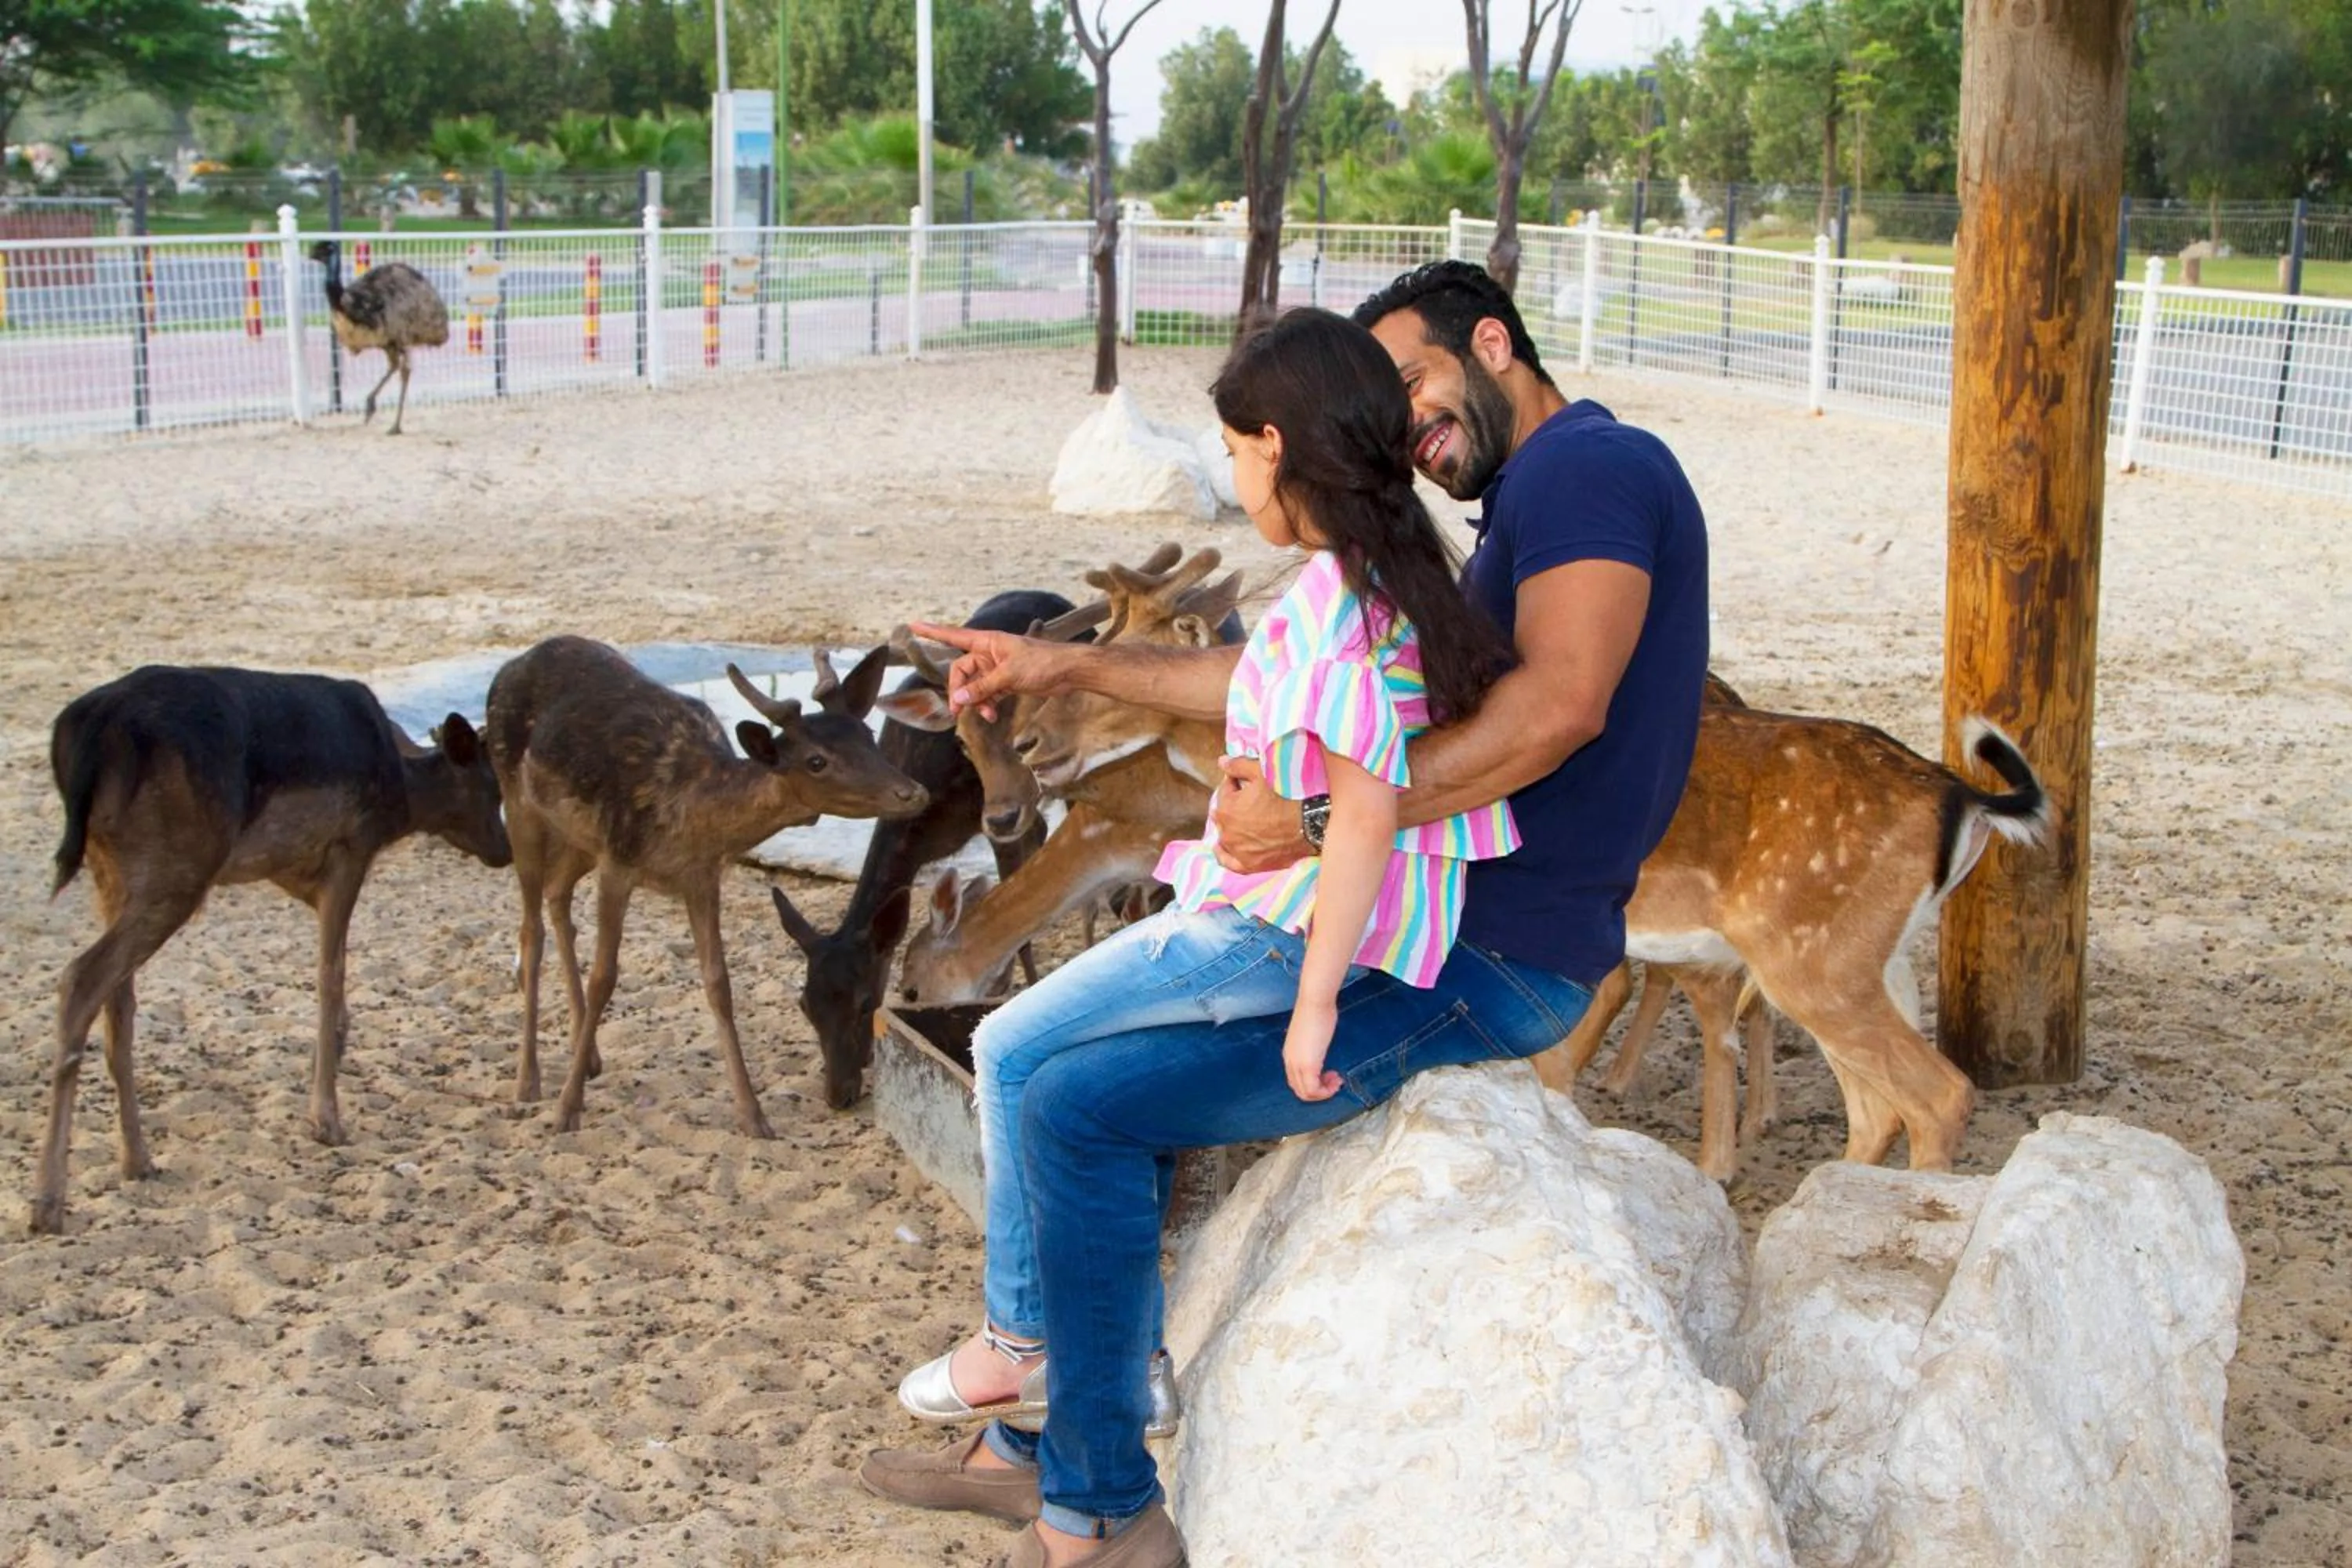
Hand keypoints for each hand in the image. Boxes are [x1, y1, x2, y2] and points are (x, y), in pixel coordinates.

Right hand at [907, 621, 1075, 721]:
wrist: (1067, 672)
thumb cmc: (1042, 663)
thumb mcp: (1009, 675)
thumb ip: (982, 687)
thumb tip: (958, 698)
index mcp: (988, 642)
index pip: (954, 635)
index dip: (932, 632)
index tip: (913, 625)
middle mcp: (989, 653)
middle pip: (962, 670)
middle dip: (960, 690)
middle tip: (958, 710)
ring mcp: (996, 668)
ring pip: (974, 685)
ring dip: (975, 701)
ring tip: (984, 715)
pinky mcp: (1006, 682)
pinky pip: (987, 693)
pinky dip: (986, 704)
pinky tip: (991, 715)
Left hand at [1211, 756, 1313, 873]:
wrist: (1311, 824)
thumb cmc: (1287, 796)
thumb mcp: (1262, 772)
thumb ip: (1238, 766)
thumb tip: (1221, 762)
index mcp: (1226, 808)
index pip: (1225, 790)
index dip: (1237, 783)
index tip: (1250, 783)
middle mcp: (1227, 832)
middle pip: (1224, 813)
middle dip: (1234, 805)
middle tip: (1253, 800)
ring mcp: (1237, 851)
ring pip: (1225, 835)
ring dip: (1231, 826)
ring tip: (1245, 820)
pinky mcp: (1249, 865)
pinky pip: (1229, 861)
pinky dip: (1225, 854)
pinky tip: (1222, 847)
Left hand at [1282, 996, 1342, 1101]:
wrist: (1315, 1002)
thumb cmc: (1316, 1012)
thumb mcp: (1311, 1035)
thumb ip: (1312, 1047)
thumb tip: (1319, 1050)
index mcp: (1289, 1055)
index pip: (1296, 1081)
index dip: (1313, 1083)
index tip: (1329, 1074)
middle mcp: (1290, 1062)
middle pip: (1299, 1091)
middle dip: (1320, 1091)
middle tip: (1335, 1079)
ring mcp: (1297, 1065)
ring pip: (1306, 1094)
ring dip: (1324, 1092)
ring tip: (1337, 1080)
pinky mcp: (1308, 1065)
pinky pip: (1314, 1090)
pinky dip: (1326, 1091)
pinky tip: (1336, 1078)